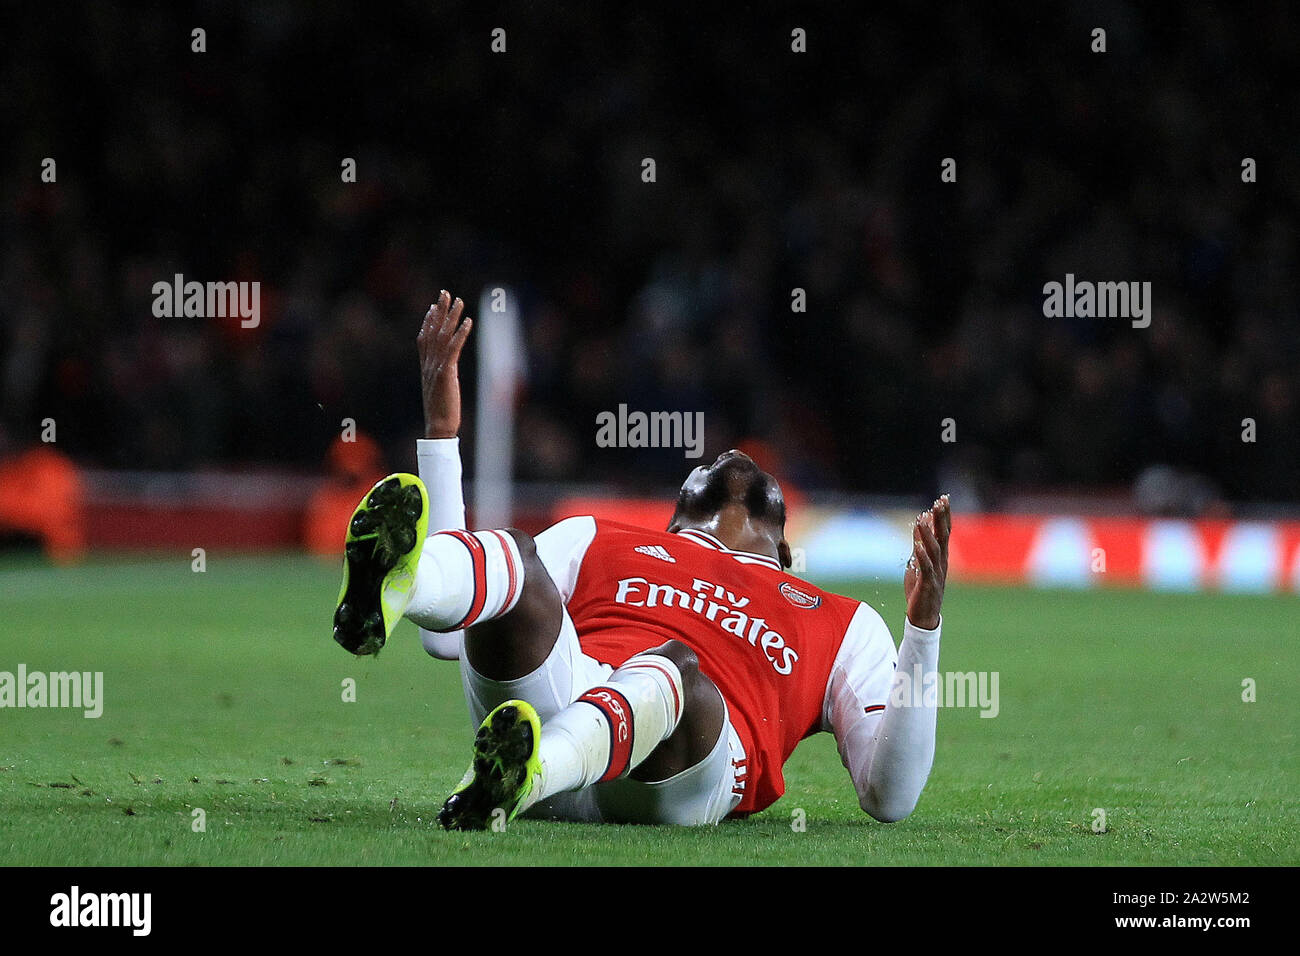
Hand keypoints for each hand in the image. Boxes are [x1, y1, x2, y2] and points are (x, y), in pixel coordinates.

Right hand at [417, 291, 472, 438]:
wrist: (439, 428)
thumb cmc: (441, 413)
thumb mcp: (439, 390)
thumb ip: (440, 377)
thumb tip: (445, 371)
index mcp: (426, 368)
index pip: (424, 339)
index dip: (428, 321)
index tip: (433, 306)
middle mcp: (428, 364)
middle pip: (432, 331)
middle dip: (440, 311)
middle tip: (445, 293)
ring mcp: (436, 368)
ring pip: (443, 336)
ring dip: (451, 316)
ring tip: (459, 301)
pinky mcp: (446, 373)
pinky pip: (453, 349)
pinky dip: (460, 333)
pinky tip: (468, 322)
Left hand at [903, 494, 950, 629]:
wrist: (923, 616)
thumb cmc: (921, 588)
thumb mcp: (918, 562)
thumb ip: (919, 543)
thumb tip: (921, 521)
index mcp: (940, 556)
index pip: (944, 531)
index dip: (944, 515)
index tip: (943, 498)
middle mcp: (941, 562)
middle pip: (943, 536)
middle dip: (942, 518)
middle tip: (941, 501)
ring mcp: (936, 573)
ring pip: (933, 550)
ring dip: (928, 534)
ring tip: (923, 518)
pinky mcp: (928, 584)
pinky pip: (926, 568)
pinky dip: (922, 557)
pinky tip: (918, 546)